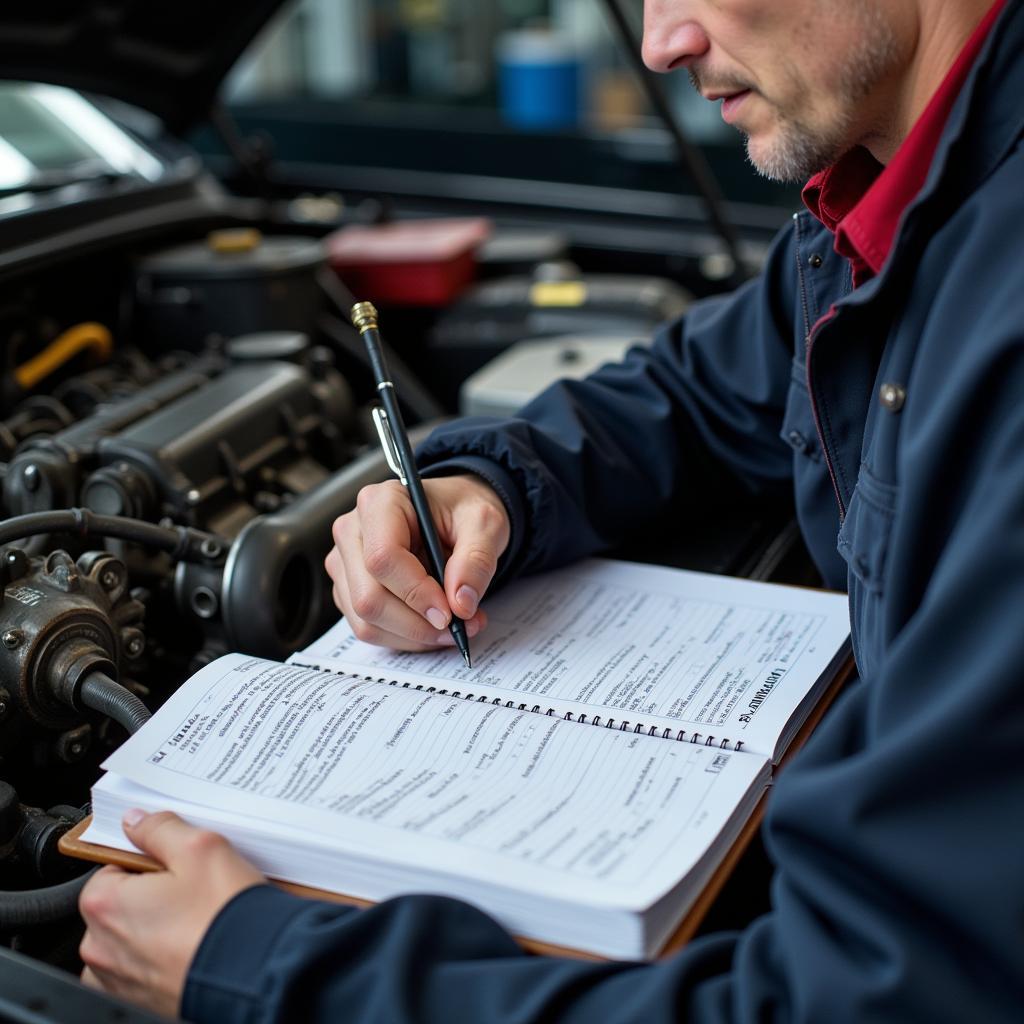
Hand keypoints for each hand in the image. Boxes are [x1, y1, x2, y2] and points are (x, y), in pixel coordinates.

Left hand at [79, 809, 264, 1017]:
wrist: (253, 974)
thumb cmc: (223, 916)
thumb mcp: (200, 848)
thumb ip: (161, 829)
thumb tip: (136, 822)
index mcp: (104, 904)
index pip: (112, 866)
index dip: (148, 861)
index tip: (176, 865)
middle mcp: (101, 947)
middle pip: (120, 903)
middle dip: (152, 895)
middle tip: (193, 889)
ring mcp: (118, 980)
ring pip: (130, 938)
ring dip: (155, 928)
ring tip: (197, 919)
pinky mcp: (139, 1001)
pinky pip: (142, 970)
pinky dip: (162, 958)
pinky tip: (193, 945)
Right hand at [326, 474, 509, 650]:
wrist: (454, 514)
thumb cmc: (463, 512)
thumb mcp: (485, 524)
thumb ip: (476, 560)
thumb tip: (460, 603)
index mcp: (381, 502)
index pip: (384, 557)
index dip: (417, 593)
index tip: (451, 612)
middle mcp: (353, 531)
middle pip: (369, 597)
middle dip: (418, 624)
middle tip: (461, 627)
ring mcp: (346, 562)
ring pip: (366, 620)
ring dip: (414, 636)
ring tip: (455, 626)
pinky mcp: (349, 588)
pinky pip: (368, 628)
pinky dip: (405, 637)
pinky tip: (433, 624)